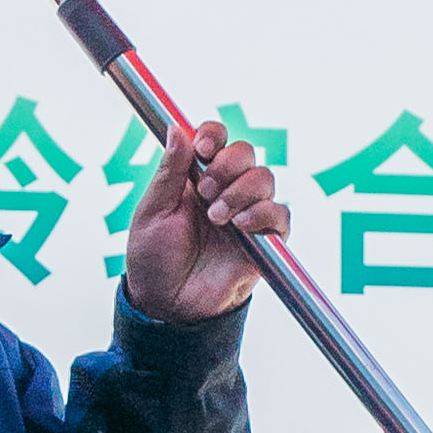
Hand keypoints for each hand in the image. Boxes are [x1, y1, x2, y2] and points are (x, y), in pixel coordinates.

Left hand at [121, 122, 294, 321]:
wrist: (166, 305)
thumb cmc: (154, 260)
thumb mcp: (153, 211)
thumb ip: (169, 171)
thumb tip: (176, 128)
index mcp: (196, 178)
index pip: (216, 141)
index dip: (214, 136)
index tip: (203, 148)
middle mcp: (224, 191)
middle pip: (245, 153)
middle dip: (227, 164)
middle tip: (205, 190)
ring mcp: (246, 215)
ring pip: (264, 179)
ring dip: (240, 191)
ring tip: (216, 216)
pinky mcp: (264, 242)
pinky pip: (280, 215)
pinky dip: (262, 213)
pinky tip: (239, 225)